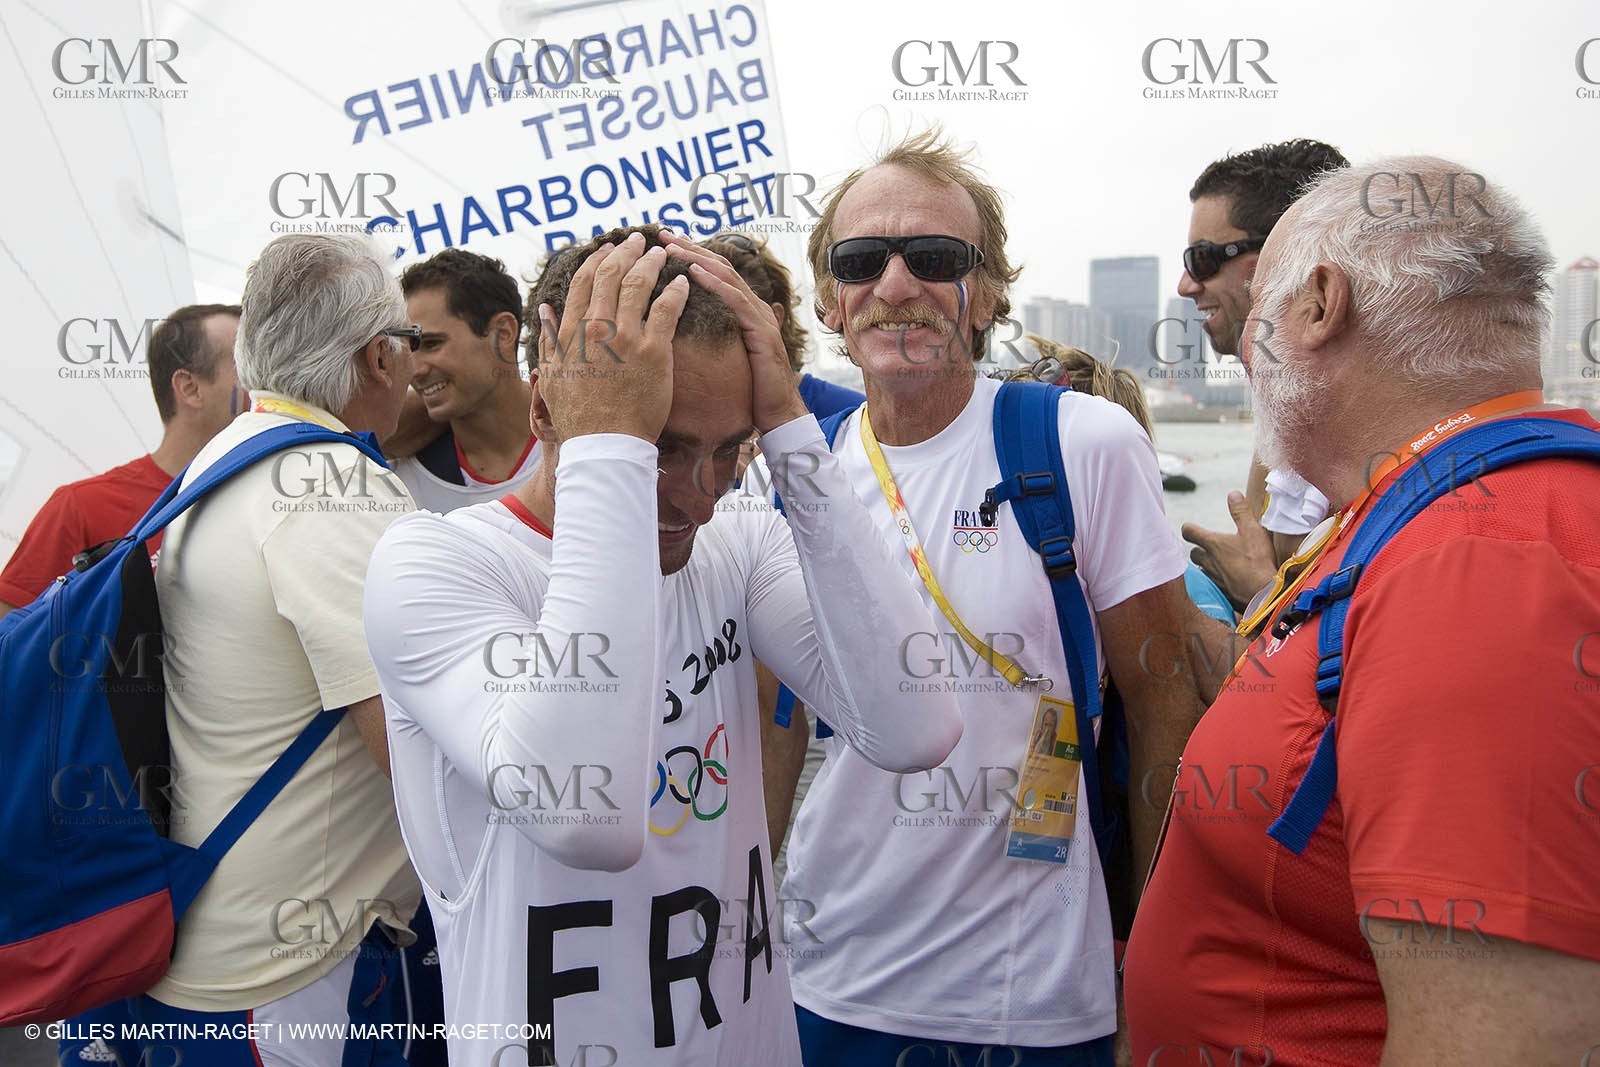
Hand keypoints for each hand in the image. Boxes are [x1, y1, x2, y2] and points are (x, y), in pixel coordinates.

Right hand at [535, 232, 687, 443]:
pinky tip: (682, 282)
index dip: (598, 259)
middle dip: (626, 251)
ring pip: (639, 284)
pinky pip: (667, 309)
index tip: (608, 249)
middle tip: (639, 240)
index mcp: (571, 332)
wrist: (604, 443)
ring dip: (651, 263)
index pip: (584, 281)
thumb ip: (548, 339)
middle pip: (611, 274)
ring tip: (661, 253)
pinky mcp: (653, 351)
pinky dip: (675, 290)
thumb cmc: (578, 416)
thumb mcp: (552, 375)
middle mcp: (596, 328)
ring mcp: (625, 338)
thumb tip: (546, 309)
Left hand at [658, 230, 807, 433]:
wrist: (778, 414)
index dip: (690, 256)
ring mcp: (760, 316)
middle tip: (662, 234)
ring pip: (726, 276)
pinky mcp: (762, 331)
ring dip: (697, 258)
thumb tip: (683, 330)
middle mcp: (754, 306)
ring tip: (672, 247)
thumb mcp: (725, 358)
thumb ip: (714, 337)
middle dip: (690, 248)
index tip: (663, 245)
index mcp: (745, 310)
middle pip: (719, 266)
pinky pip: (735, 300)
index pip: (715, 273)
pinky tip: (694, 272)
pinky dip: (714, 283)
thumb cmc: (750, 391)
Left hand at [1181, 490, 1277, 609]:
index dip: (1190, 528)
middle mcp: (1208, 561)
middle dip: (1199, 548)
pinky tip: (1230, 579)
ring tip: (1222, 562)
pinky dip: (1218, 580)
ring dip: (1208, 565)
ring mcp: (1213, 578)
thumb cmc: (1257, 560)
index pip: (1189, 532)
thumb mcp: (1252, 530)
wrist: (1264, 594)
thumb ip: (1241, 512)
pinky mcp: (1220, 592)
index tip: (1193, 528)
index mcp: (1213, 544)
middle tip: (1211, 546)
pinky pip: (1213, 584)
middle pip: (1193, 553)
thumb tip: (1233, 494)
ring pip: (1202, 569)